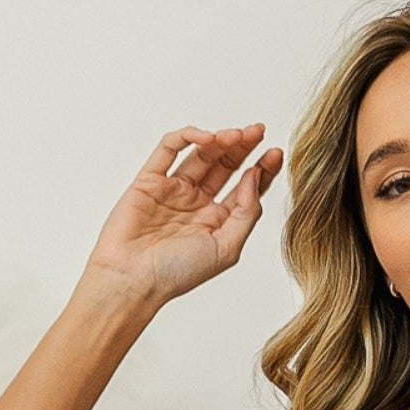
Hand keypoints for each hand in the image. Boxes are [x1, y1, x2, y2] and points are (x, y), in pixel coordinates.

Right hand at [82, 125, 283, 308]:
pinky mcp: (149, 179)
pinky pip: (169, 149)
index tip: (276, 153)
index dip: (262, 170)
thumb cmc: (177, 273)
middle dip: (244, 147)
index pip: (245, 189)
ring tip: (237, 134)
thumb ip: (246, 212)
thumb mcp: (227, 248)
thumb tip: (254, 176)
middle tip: (259, 131)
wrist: (133, 279)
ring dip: (220, 140)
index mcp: (217, 223)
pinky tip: (207, 138)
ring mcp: (173, 190)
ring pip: (201, 154)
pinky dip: (188, 137)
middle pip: (225, 166)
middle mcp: (197, 204)